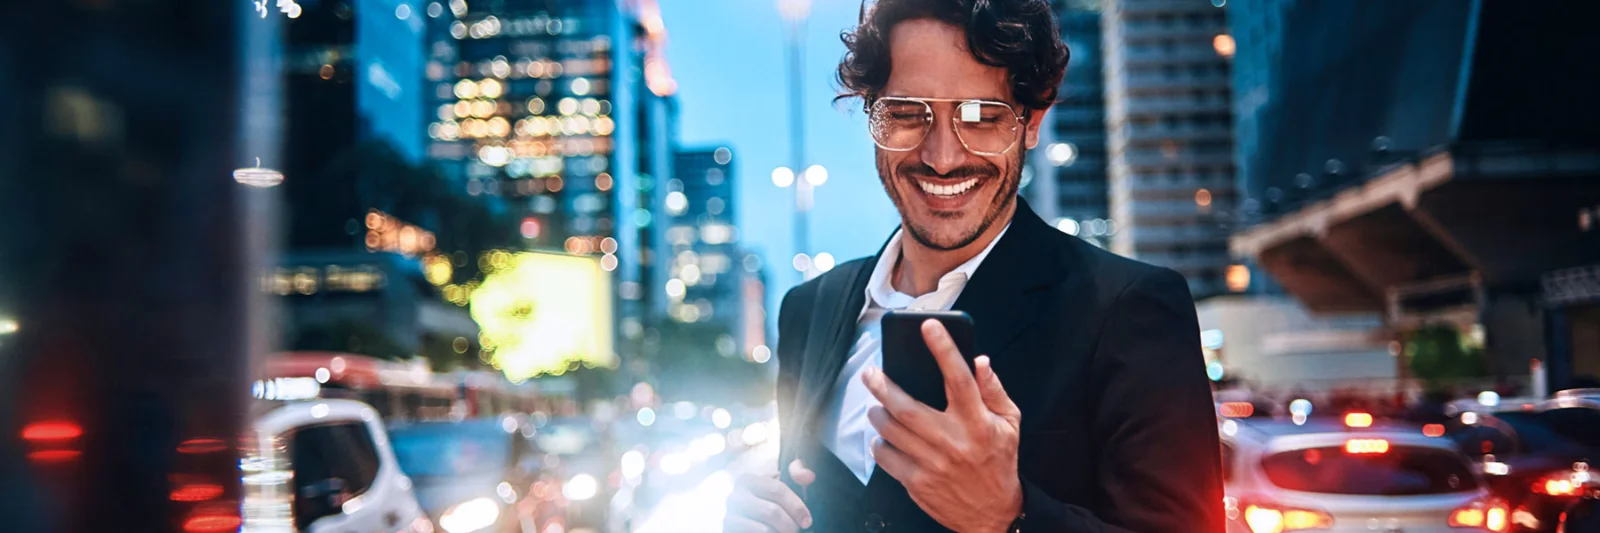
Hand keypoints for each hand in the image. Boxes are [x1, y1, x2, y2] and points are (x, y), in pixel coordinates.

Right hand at [724, 459, 814, 532]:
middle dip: (790, 524)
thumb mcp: (783, 489)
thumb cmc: (771, 506)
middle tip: (796, 531)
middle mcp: (734, 497)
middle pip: (771, 511)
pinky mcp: (729, 532)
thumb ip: (796, 476)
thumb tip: (808, 476)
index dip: (796, 506)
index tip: (807, 521)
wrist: (750, 525)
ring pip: (764, 530)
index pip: (777, 489)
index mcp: (747, 480)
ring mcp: (729, 518)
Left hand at [864, 319, 1022, 532]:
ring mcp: (932, 464)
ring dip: (877, 413)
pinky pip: (886, 458)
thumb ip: (994, 391)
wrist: (994, 513)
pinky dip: (879, 444)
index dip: (943, 349)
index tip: (929, 326)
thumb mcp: (1009, 424)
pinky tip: (883, 436)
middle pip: (907, 407)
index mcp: (977, 422)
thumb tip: (980, 360)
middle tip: (870, 372)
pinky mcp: (917, 483)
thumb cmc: (999, 461)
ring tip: (875, 405)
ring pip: (891, 431)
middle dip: (882, 385)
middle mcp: (953, 441)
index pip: (959, 378)